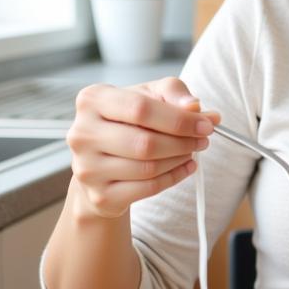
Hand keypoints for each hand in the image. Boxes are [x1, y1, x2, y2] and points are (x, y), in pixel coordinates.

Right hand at [66, 77, 220, 219]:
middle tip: (203, 140)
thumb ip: (173, 93)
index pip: (141, 108)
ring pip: (148, 168)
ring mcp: (87, 168)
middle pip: (145, 142)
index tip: (206, 124)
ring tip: (192, 151)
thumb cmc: (129, 121)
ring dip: (180, 159)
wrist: (102, 160)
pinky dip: (174, 178)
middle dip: (183, 142)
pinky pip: (148, 188)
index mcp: (92, 100)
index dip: (179, 119)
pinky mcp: (100, 195)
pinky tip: (186, 167)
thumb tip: (195, 106)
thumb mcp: (150, 95)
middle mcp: (82, 133)